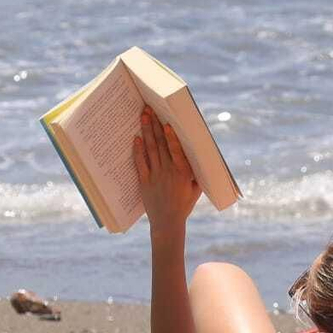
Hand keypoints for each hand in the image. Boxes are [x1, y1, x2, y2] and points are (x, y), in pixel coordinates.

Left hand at [133, 105, 200, 237]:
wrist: (168, 222)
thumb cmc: (184, 205)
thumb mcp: (196, 188)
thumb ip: (195, 172)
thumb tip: (196, 154)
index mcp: (183, 173)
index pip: (176, 150)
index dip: (170, 136)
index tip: (166, 123)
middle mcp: (169, 172)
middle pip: (160, 144)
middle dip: (154, 125)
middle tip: (149, 109)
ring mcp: (155, 176)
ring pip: (150, 150)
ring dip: (146, 132)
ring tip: (143, 117)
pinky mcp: (144, 182)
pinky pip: (140, 163)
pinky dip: (138, 150)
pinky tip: (136, 138)